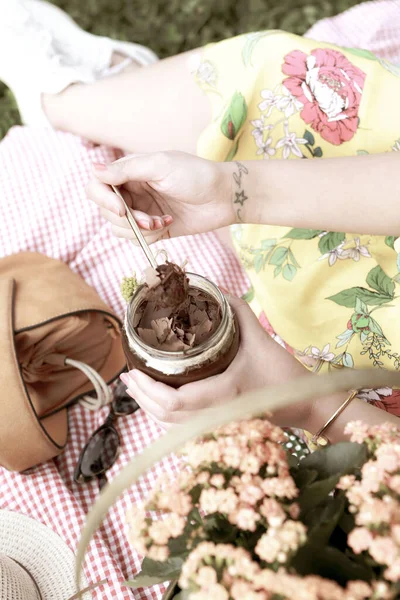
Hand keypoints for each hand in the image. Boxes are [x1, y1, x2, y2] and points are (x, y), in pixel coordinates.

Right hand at [85, 151, 233, 242]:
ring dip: (139, 229)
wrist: (224, 197)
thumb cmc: (196, 175)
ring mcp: (142, 211)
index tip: (122, 209)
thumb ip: (126, 169)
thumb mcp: (160, 165)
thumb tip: (93, 169)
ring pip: (119, 229)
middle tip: (150, 219)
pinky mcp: (153, 229)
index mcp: (130, 172)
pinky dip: (149, 236)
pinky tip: (168, 224)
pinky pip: (135, 239)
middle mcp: (132, 191)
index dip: (103, 200)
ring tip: (161, 221)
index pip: (97, 185)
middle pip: (106, 211)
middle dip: (127, 219)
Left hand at [120, 295, 311, 428]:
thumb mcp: (259, 336)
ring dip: (149, 407)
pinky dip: (164, 415)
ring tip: (136, 385)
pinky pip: (182, 427)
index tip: (132, 371)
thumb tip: (211, 289)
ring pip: (171, 425)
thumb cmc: (283, 373)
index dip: (147, 389)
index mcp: (223, 394)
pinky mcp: (219, 428)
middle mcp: (216, 415)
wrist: (304, 404)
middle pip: (165, 416)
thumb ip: (235, 310)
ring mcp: (217, 425)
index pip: (173, 401)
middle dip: (141, 397)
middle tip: (127, 375)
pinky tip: (157, 399)